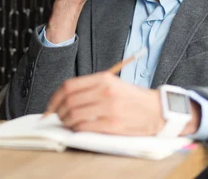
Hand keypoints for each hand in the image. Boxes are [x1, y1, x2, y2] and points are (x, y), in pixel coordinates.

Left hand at [46, 72, 163, 135]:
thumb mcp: (112, 84)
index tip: (51, 104)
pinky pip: (84, 127)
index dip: (55, 97)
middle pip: (69, 101)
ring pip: (74, 115)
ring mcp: (108, 108)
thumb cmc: (132, 98)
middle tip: (57, 116)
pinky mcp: (112, 124)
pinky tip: (78, 128)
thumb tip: (65, 98)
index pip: (69, 86)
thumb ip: (91, 88)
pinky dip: (76, 129)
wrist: (156, 110)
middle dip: (58, 111)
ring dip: (66, 121)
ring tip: (67, 123)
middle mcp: (105, 91)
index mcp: (103, 79)